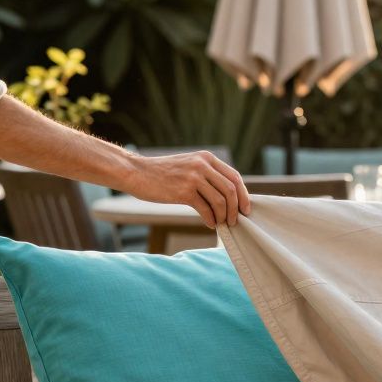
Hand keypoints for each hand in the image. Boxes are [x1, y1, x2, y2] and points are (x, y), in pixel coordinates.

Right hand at [124, 151, 249, 228]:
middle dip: (236, 208)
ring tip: (222, 223)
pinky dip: (211, 219)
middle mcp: (202, 165)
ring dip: (224, 216)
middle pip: (230, 190)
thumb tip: (230, 197)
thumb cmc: (164, 174)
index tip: (246, 209)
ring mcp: (193, 177)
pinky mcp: (183, 191)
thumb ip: (209, 175)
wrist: (136, 172)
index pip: (235, 177)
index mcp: (207, 158)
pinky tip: (210, 224)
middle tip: (235, 221)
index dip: (243, 195)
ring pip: (220, 201)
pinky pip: (205, 209)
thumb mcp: (190, 165)